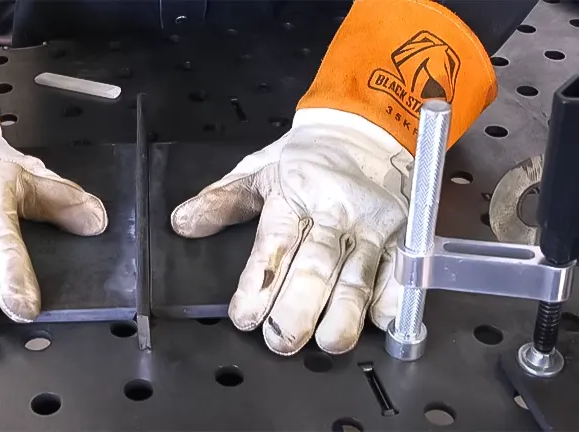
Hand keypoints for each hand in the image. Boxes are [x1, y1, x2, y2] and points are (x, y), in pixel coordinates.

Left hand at [171, 109, 411, 354]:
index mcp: (293, 195)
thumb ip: (223, 200)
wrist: (366, 129)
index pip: (273, 245)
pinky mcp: (403, 235)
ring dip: (344, 313)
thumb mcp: (259, 169)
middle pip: (316, 266)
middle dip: (298, 308)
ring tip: (330, 342)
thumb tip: (182, 224)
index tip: (244, 317)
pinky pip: (400, 272)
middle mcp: (334, 212)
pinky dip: (393, 299)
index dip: (258, 284)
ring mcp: (372, 226)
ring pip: (358, 275)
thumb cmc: (307, 157)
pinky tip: (380, 323)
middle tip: (282, 341)